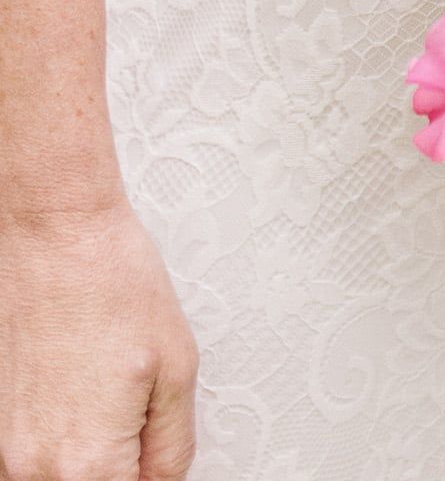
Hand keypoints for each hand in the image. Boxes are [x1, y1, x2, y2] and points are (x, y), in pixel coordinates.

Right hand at [0, 202, 197, 480]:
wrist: (55, 236)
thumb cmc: (111, 282)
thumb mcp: (178, 367)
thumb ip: (172, 447)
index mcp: (87, 464)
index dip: (147, 479)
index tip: (150, 458)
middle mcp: (31, 469)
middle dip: (116, 468)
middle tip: (130, 420)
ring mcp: (1, 452)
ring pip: (52, 480)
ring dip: (80, 459)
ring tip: (100, 398)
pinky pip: (25, 461)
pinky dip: (52, 444)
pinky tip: (72, 395)